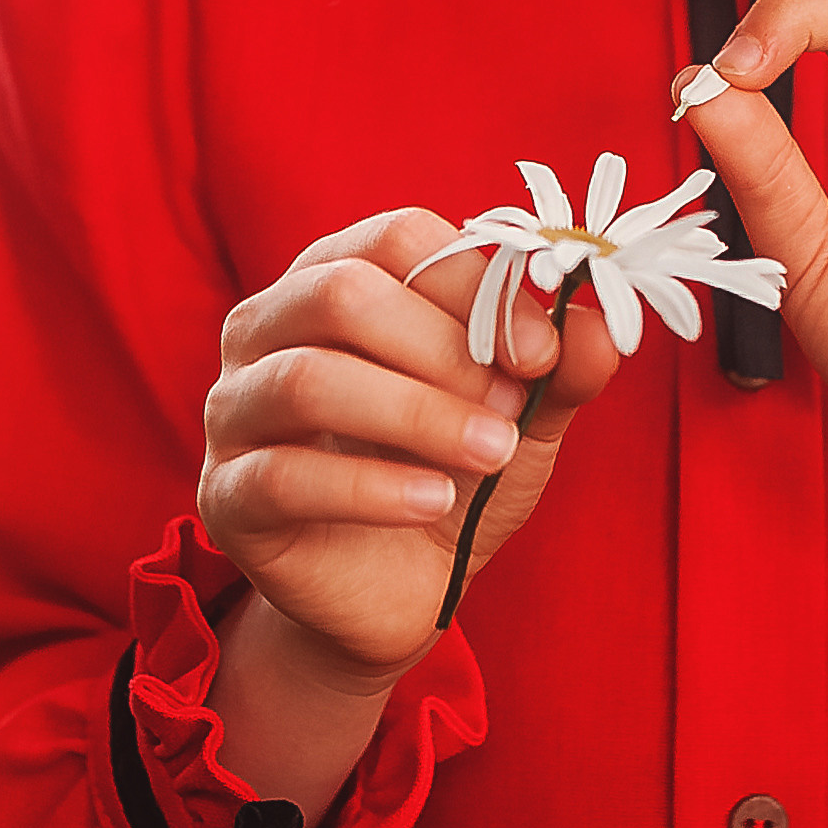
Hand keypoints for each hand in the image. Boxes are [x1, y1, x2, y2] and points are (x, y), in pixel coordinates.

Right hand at [199, 206, 621, 695]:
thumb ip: (560, 365)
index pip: (397, 240)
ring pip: (308, 379)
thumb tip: (601, 326)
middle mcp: (267, 328)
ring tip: (489, 451)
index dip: (477, 285)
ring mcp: (234, 410)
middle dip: (444, 349)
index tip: (543, 347)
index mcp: (336, 278)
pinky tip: (433, 502)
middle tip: (514, 402)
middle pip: (340, 294)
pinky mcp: (227, 496)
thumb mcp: (523, 412)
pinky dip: (373, 488)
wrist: (407, 588)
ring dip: (418, 414)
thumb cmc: (454, 470)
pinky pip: (285, 476)